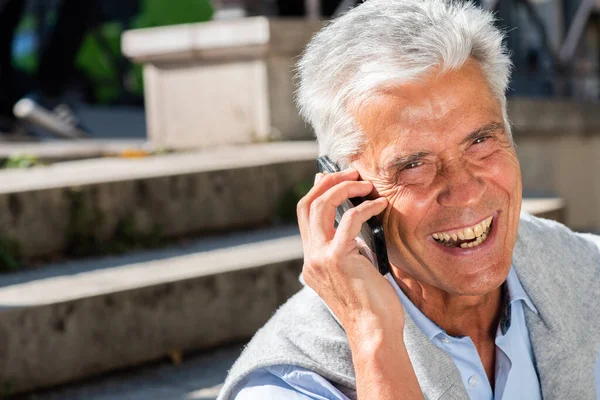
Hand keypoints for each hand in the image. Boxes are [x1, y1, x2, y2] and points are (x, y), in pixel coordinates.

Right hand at [297, 169, 404, 336]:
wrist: (373, 331)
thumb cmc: (371, 305)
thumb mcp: (352, 272)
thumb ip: (347, 249)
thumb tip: (353, 221)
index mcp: (312, 261)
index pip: (304, 216)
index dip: (316, 191)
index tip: (331, 176)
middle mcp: (311, 257)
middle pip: (307, 205)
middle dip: (327, 182)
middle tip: (350, 172)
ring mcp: (320, 258)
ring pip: (320, 205)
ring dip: (343, 187)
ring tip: (364, 183)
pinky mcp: (337, 258)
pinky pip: (349, 219)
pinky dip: (365, 206)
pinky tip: (380, 205)